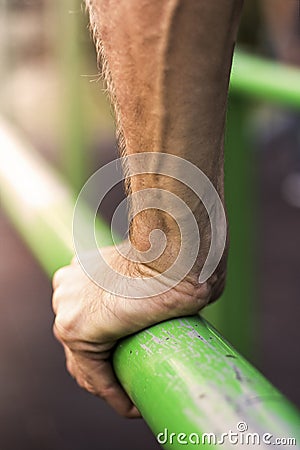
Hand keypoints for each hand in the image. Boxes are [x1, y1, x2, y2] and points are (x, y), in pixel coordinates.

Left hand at [52, 244, 222, 416]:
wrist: (177, 253)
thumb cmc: (178, 255)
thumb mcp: (160, 266)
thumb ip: (154, 278)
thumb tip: (187, 290)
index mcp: (85, 269)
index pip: (89, 317)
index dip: (109, 343)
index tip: (131, 357)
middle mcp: (68, 286)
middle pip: (82, 341)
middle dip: (106, 364)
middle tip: (132, 380)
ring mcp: (66, 306)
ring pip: (84, 360)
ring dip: (108, 382)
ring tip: (133, 397)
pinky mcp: (75, 328)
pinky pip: (92, 373)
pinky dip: (111, 392)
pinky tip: (130, 406)